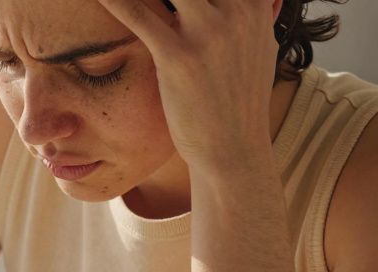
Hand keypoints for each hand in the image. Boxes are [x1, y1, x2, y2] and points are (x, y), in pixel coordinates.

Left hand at [97, 0, 280, 174]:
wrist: (233, 150)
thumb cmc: (235, 100)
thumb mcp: (257, 46)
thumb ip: (253, 14)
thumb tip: (260, 2)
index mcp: (252, 4)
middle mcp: (235, 11)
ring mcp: (208, 32)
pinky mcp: (179, 57)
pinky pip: (139, 14)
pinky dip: (117, 0)